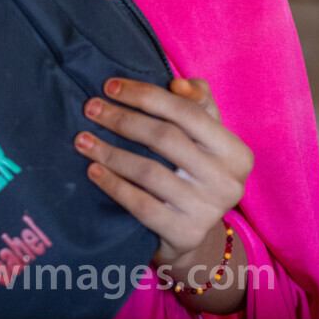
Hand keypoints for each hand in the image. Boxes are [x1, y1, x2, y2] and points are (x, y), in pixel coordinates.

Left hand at [74, 77, 251, 264]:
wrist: (193, 234)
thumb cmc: (195, 171)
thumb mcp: (205, 137)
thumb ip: (196, 102)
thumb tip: (177, 84)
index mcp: (235, 152)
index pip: (187, 111)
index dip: (145, 95)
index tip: (110, 86)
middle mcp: (227, 181)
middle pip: (165, 138)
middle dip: (122, 119)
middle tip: (90, 108)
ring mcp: (207, 210)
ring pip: (148, 171)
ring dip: (110, 152)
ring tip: (83, 140)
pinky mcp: (184, 234)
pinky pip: (140, 205)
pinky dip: (113, 185)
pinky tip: (93, 170)